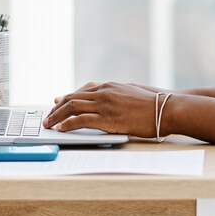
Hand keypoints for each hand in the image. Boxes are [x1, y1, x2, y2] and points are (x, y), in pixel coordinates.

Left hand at [44, 82, 163, 137]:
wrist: (166, 109)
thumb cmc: (154, 104)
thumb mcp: (133, 93)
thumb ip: (118, 94)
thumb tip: (111, 98)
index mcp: (110, 86)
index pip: (83, 90)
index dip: (68, 96)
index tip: (58, 101)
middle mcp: (104, 92)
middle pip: (73, 98)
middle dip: (58, 108)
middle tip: (48, 116)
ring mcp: (104, 104)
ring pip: (72, 107)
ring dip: (57, 116)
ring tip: (49, 124)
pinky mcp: (106, 118)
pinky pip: (80, 120)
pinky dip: (67, 124)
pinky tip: (61, 129)